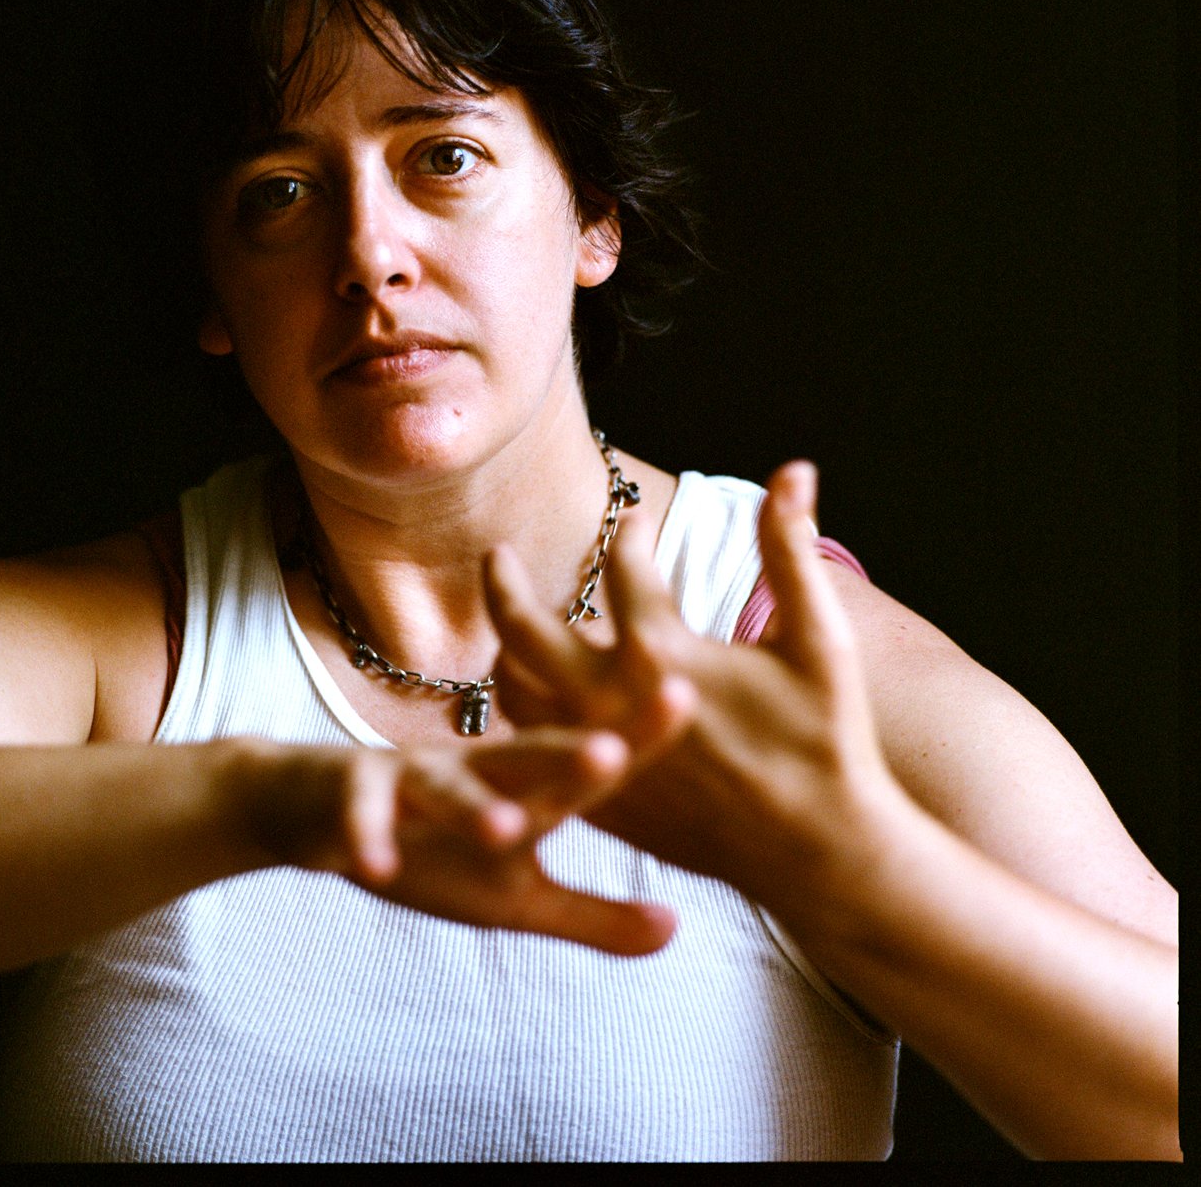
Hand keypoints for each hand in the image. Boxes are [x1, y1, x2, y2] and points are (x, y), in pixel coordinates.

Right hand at [231, 729, 676, 956]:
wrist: (319, 809)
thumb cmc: (433, 847)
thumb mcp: (515, 896)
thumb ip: (592, 914)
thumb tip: (677, 930)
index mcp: (522, 791)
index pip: (589, 766)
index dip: (637, 738)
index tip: (686, 698)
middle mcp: (474, 771)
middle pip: (527, 759)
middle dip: (567, 754)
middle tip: (614, 749)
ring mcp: (412, 780)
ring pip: (447, 788)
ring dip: (474, 807)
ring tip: (506, 828)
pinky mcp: (353, 795)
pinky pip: (363, 817)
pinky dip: (369, 835)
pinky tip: (375, 863)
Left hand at [485, 461, 899, 907]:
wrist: (820, 854)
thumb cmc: (826, 741)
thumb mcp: (819, 639)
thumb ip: (790, 549)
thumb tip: (795, 468)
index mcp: (661, 651)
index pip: (624, 568)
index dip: (631, 537)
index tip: (636, 526)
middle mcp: (611, 699)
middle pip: (523, 626)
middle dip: (502, 583)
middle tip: (495, 557)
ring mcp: (597, 751)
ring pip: (514, 692)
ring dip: (509, 655)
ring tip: (515, 635)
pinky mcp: (598, 798)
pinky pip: (533, 750)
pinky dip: (527, 717)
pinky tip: (542, 704)